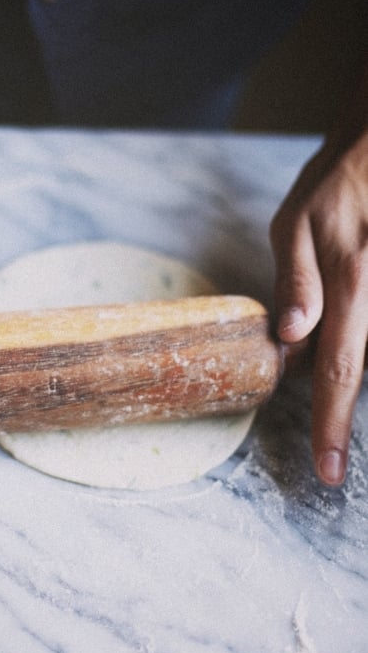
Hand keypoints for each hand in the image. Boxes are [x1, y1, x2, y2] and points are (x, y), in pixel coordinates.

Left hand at [270, 109, 367, 485]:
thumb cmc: (337, 182)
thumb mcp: (297, 222)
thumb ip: (296, 282)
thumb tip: (292, 342)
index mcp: (349, 282)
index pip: (338, 368)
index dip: (331, 424)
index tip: (328, 470)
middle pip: (362, 369)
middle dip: (342, 421)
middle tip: (332, 465)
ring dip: (352, 373)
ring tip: (330, 413)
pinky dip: (358, 342)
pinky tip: (346, 344)